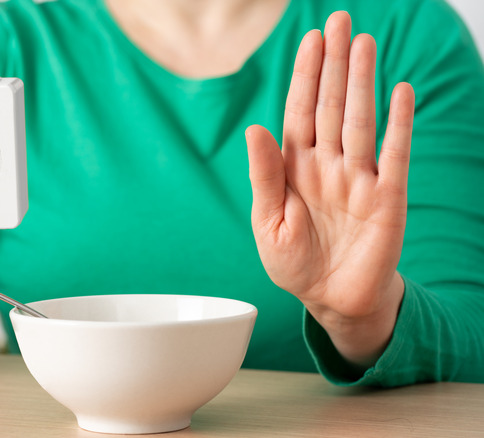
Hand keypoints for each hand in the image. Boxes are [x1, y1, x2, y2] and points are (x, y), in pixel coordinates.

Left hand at [245, 12, 414, 367]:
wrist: (330, 300)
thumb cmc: (294, 263)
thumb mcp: (268, 223)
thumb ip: (264, 176)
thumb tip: (255, 128)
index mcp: (295, 169)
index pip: (299, 112)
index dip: (304, 77)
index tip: (309, 40)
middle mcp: (327, 165)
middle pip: (331, 107)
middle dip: (333, 66)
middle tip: (339, 21)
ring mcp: (358, 179)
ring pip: (360, 122)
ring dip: (362, 83)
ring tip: (362, 44)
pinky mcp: (387, 198)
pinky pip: (394, 156)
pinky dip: (398, 124)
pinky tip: (400, 92)